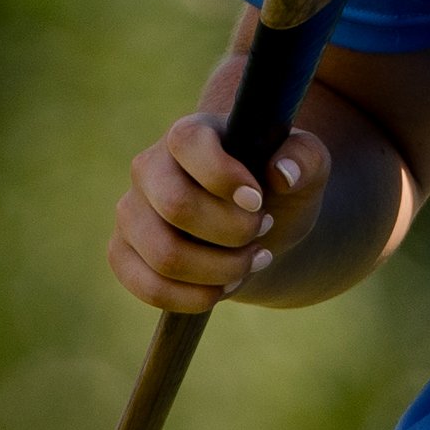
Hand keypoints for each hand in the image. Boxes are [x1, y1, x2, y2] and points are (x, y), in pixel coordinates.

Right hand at [109, 112, 331, 312]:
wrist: (256, 224)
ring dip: (220, 270)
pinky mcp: (123, 252)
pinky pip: (148, 287)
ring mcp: (131, 211)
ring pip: (165, 255)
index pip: (188, 142)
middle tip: (264, 230)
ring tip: (254, 261)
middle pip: (177, 206)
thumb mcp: (306, 164)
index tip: (258, 201)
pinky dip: (195, 297)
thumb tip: (283, 175)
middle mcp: (149, 167)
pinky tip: (226, 287)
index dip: (224, 175)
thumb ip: (304, 159)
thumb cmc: (276, 185)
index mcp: (191, 133)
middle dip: (233, 231)